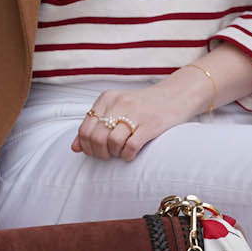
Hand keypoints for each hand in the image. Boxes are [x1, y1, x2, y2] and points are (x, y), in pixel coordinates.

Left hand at [72, 71, 211, 161]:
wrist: (176, 95)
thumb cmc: (143, 106)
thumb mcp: (116, 109)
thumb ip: (94, 125)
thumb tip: (75, 148)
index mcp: (107, 98)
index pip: (85, 129)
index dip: (87, 146)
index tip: (95, 151)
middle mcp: (119, 104)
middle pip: (96, 138)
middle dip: (99, 153)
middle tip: (107, 155)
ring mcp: (136, 114)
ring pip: (111, 143)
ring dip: (114, 154)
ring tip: (120, 152)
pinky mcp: (151, 125)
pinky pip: (130, 147)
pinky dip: (128, 155)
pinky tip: (131, 153)